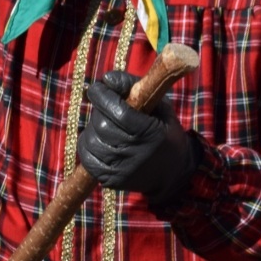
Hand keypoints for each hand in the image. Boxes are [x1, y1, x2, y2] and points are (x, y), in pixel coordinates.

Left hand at [78, 70, 197, 203]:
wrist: (173, 171)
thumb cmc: (164, 131)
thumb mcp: (160, 106)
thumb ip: (134, 87)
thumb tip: (107, 79)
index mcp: (151, 132)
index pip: (118, 112)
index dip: (103, 96)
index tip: (97, 87)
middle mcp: (136, 153)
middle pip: (103, 125)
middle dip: (100, 111)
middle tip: (106, 107)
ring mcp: (122, 170)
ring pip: (91, 142)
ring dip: (93, 129)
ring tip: (104, 124)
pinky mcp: (111, 181)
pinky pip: (87, 159)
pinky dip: (88, 146)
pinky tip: (99, 140)